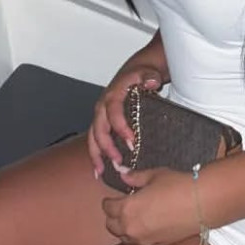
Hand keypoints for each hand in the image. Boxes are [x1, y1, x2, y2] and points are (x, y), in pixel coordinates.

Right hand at [86, 63, 164, 177]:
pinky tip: (98, 169)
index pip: (113, 112)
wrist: (134, 72)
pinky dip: (96, 154)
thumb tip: (151, 82)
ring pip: (93, 136)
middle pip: (99, 128)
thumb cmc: (140, 74)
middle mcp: (103, 106)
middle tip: (118, 161)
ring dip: (96, 154)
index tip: (131, 142)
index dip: (120, 127)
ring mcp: (101, 116)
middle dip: (106, 146)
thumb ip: (149, 76)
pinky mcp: (103, 123)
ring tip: (100, 172)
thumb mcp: (146, 72)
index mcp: (113, 95)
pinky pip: (95, 139)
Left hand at [101, 167, 197, 244]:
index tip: (113, 197)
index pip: (107, 208)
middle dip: (113, 216)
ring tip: (132, 215)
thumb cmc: (176, 185)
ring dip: (123, 227)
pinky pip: (139, 242)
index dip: (109, 201)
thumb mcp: (153, 176)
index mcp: (127, 209)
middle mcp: (132, 227)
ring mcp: (144, 239)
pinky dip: (137, 235)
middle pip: (111, 226)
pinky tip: (145, 224)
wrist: (201, 203)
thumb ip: (134, 177)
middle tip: (121, 206)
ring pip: (123, 237)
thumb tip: (123, 174)